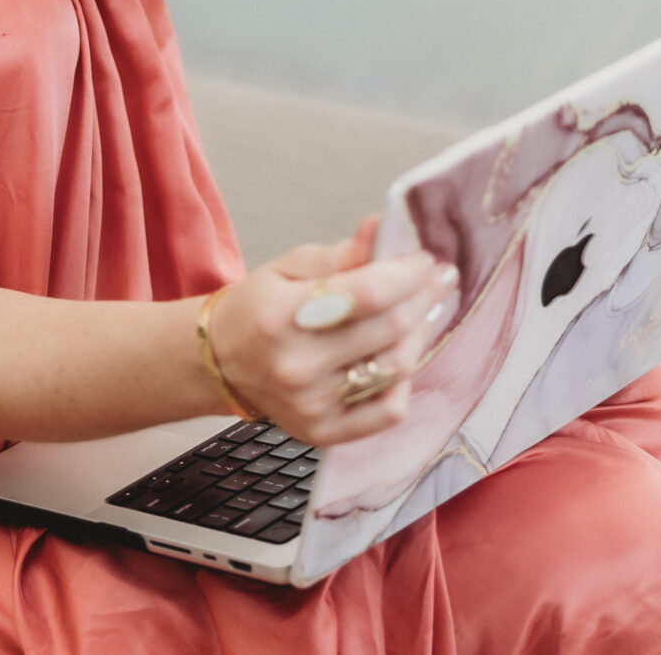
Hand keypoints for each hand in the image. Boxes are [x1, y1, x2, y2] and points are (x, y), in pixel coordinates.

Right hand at [207, 215, 458, 446]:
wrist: (221, 362)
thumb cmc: (259, 308)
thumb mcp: (289, 267)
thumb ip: (340, 254)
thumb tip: (381, 229)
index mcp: (283, 315)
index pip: (368, 293)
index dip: (407, 274)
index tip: (425, 259)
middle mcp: (298, 365)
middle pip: (389, 330)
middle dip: (424, 298)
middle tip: (439, 278)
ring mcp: (312, 404)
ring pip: (395, 368)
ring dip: (420, 334)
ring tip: (425, 311)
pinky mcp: (324, 431)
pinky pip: (388, 411)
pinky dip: (405, 382)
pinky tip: (402, 355)